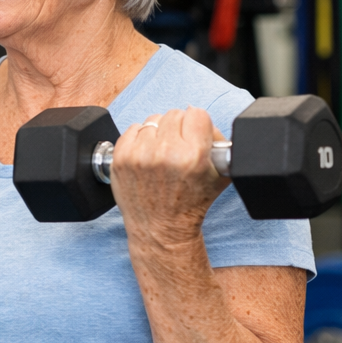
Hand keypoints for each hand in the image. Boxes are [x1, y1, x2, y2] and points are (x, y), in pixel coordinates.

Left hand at [109, 107, 230, 245]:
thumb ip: (219, 144)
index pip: (197, 114)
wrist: (160, 228)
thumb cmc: (191, 204)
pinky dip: (140, 138)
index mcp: (193, 156)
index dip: (198, 125)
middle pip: (175, 114)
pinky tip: (147, 155)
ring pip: (153, 120)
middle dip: (179, 129)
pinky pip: (133, 128)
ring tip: (162, 153)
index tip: (196, 135)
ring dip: (159, 133)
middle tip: (180, 147)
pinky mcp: (121, 158)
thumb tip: (206, 122)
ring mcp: (139, 155)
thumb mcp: (220, 176)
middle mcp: (165, 153)